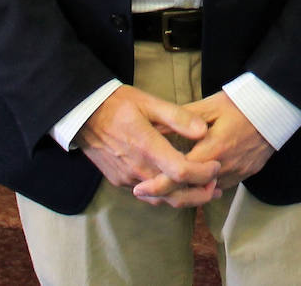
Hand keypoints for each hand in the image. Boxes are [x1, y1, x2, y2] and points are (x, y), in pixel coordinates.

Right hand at [75, 85, 219, 205]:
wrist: (83, 114)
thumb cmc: (118, 104)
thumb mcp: (150, 102)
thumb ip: (178, 117)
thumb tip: (203, 131)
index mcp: (146, 147)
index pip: (181, 171)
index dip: (203, 173)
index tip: (217, 166)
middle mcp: (137, 168)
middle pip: (173, 194)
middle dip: (199, 194)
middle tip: (216, 188)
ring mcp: (127, 178)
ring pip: (160, 198)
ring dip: (183, 197)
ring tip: (203, 189)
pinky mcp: (120, 180)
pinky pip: (147, 194)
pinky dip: (165, 194)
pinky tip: (177, 186)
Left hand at [133, 92, 274, 202]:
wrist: (278, 107)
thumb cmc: (242, 103)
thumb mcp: (210, 106)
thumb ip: (181, 119)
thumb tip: (153, 127)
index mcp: (214, 148)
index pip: (180, 174)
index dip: (158, 185)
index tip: (139, 189)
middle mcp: (225, 167)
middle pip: (191, 191)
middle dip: (167, 193)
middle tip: (146, 190)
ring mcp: (238, 173)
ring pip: (206, 192)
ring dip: (187, 190)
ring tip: (167, 183)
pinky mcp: (246, 175)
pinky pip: (220, 186)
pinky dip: (205, 186)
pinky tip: (194, 178)